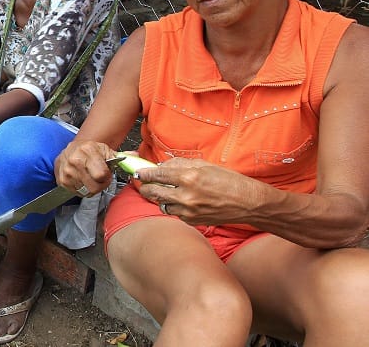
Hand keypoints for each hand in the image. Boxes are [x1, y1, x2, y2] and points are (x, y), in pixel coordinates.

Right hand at [53, 140, 117, 197]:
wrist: (70, 150)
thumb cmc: (89, 150)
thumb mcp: (105, 150)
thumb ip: (120, 156)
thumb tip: (135, 156)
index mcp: (88, 151)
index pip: (101, 175)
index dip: (107, 177)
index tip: (106, 173)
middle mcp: (75, 161)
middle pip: (94, 187)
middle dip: (100, 185)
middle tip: (99, 178)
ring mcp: (67, 172)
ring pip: (87, 191)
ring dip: (91, 187)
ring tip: (90, 177)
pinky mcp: (62, 180)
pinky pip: (78, 193)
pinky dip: (82, 189)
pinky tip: (82, 180)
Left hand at [136, 158, 261, 225]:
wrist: (248, 203)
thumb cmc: (229, 181)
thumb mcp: (205, 165)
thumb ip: (180, 165)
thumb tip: (162, 165)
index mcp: (189, 178)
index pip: (157, 175)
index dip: (144, 173)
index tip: (138, 173)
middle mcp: (186, 196)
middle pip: (153, 193)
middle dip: (146, 188)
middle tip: (144, 184)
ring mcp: (188, 211)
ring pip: (162, 205)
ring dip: (162, 198)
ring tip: (169, 192)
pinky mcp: (192, 221)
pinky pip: (176, 213)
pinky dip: (176, 207)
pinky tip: (185, 201)